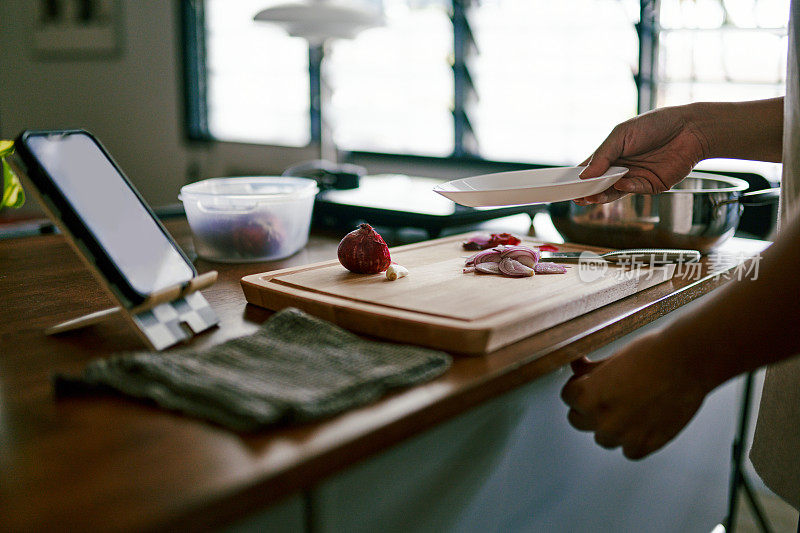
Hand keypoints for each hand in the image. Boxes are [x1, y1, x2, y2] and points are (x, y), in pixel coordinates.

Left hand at [560, 331, 710, 459]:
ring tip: (627, 408)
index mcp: (588, 397)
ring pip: (603, 438)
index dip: (577, 387)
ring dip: (610, 426)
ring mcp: (625, 436)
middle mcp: (602, 421)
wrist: (686, 362)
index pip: (567, 397)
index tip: (586, 384)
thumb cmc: (651, 354)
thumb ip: (590, 371)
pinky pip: (629, 451)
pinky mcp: (648, 445)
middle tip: (605, 396)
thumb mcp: (611, 358)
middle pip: (578, 420)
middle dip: (587, 408)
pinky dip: (633, 440)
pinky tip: (641, 422)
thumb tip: (577, 369)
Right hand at [574, 105, 709, 204]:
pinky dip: (627, 188)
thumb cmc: (655, 125)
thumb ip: (603, 154)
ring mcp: (636, 178)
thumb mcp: (622, 134)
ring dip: (602, 195)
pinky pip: (635, 190)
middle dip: (587, 191)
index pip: (590, 169)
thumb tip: (584, 175)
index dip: (577, 178)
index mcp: (612, 154)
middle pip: (599, 184)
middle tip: (575, 197)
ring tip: (590, 197)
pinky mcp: (651, 186)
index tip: (565, 185)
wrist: (690, 129)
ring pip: (614, 192)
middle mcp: (622, 168)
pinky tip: (621, 183)